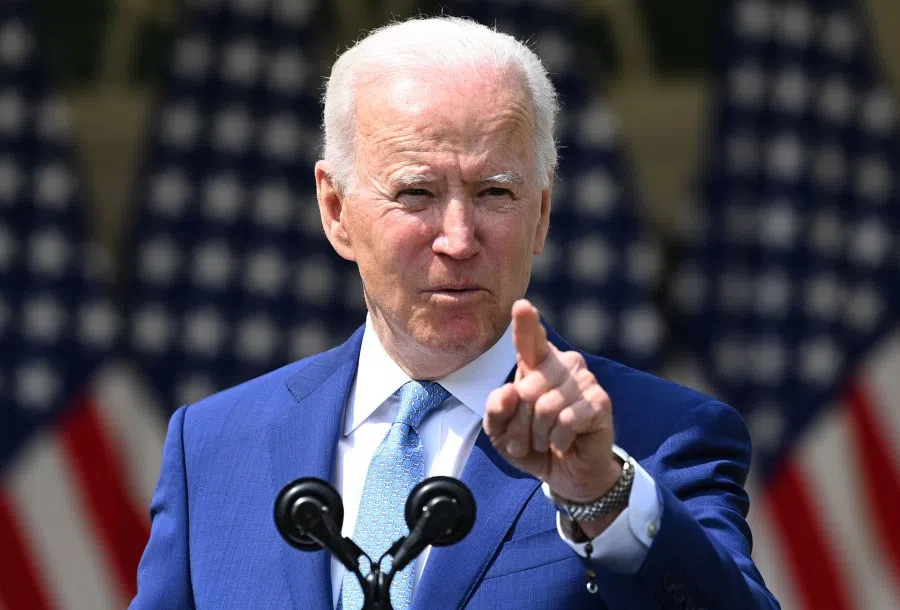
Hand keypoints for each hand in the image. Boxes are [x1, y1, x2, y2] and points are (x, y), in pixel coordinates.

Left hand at [484, 299, 621, 512]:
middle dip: (519, 424)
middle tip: (525, 440)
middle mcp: (562, 364)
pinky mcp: (600, 402)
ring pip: (545, 407)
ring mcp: (583, 380)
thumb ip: (496, 410)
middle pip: (526, 390)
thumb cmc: (532, 445)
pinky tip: (564, 442)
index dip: (526, 324)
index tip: (522, 305)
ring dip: (538, 435)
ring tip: (544, 442)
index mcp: (535, 364)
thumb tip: (512, 390)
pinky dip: (558, 440)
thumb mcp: (500, 432)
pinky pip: (567, 420)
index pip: (529, 339)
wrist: (566, 473)